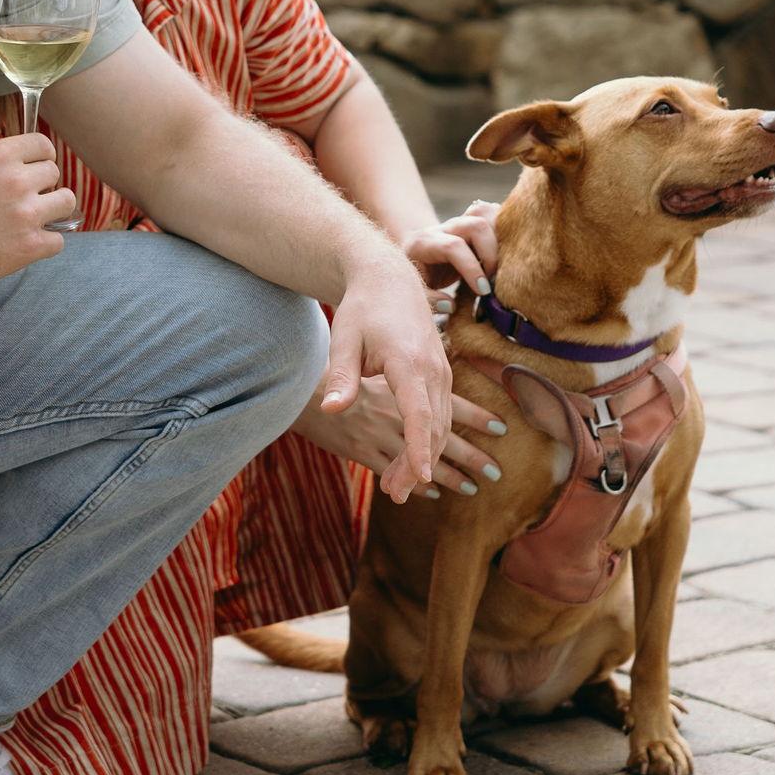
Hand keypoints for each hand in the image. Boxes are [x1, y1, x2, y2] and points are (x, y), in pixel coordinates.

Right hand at [0, 135, 72, 289]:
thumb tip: (23, 164)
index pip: (43, 145)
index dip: (40, 158)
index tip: (35, 169)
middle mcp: (17, 180)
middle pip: (54, 173)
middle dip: (43, 186)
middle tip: (26, 200)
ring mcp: (26, 213)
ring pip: (66, 202)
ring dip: (53, 211)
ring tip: (36, 220)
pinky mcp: (29, 246)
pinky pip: (58, 240)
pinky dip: (46, 243)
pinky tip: (28, 245)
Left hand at [318, 255, 449, 504]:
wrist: (389, 279)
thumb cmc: (363, 309)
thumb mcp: (344, 338)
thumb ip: (342, 376)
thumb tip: (333, 410)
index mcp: (409, 363)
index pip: (419, 415)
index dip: (418, 449)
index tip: (417, 479)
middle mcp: (432, 370)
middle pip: (432, 429)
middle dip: (416, 465)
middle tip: (394, 495)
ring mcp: (441, 372)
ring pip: (440, 425)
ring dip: (423, 456)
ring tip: (397, 486)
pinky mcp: (439, 375)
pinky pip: (440, 414)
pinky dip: (428, 439)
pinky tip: (411, 459)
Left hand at [402, 200, 500, 293]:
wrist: (416, 256)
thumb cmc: (416, 277)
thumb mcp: (414, 291)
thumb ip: (429, 300)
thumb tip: (450, 305)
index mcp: (424, 243)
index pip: (453, 247)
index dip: (471, 268)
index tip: (482, 291)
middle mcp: (444, 227)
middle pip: (475, 225)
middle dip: (491, 254)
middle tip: (492, 279)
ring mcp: (460, 222)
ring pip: (487, 214)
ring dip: (502, 239)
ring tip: (501, 265)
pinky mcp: (473, 222)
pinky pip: (493, 215)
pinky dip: (505, 231)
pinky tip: (506, 253)